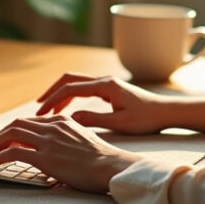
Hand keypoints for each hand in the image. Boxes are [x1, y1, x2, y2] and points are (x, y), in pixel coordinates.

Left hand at [0, 115, 142, 192]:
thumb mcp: (82, 139)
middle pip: (15, 124)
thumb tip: (53, 147)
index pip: (28, 121)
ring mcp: (48, 141)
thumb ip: (66, 137)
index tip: (3, 141)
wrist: (110, 166)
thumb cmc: (101, 159)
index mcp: (61, 121)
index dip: (11, 131)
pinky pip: (13, 152)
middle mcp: (52, 126)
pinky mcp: (45, 157)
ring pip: (10, 134)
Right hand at [35, 73, 170, 133]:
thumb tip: (70, 119)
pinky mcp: (110, 89)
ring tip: (48, 111)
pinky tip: (67, 110)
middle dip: (52, 92)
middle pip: (70, 79)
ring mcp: (107, 83)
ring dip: (60, 94)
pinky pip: (84, 88)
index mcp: (105, 86)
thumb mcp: (119, 123)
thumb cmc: (146, 119)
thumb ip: (94, 120)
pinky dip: (71, 96)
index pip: (71, 89)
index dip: (53, 100)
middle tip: (38, 108)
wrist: (166, 112)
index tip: (41, 113)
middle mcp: (104, 80)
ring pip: (76, 83)